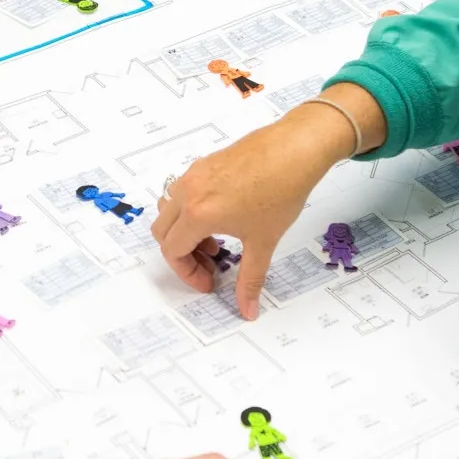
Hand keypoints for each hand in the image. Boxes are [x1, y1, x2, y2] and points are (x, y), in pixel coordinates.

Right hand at [153, 83, 383, 319]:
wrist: (295, 149)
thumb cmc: (281, 191)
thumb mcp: (263, 242)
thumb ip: (250, 279)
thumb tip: (248, 309)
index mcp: (197, 214)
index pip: (173, 251)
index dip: (188, 273)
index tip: (209, 282)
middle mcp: (188, 192)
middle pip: (163, 232)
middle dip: (182, 254)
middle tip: (210, 265)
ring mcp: (194, 174)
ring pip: (170, 210)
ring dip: (185, 231)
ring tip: (217, 241)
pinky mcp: (205, 164)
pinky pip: (184, 193)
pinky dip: (192, 211)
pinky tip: (224, 216)